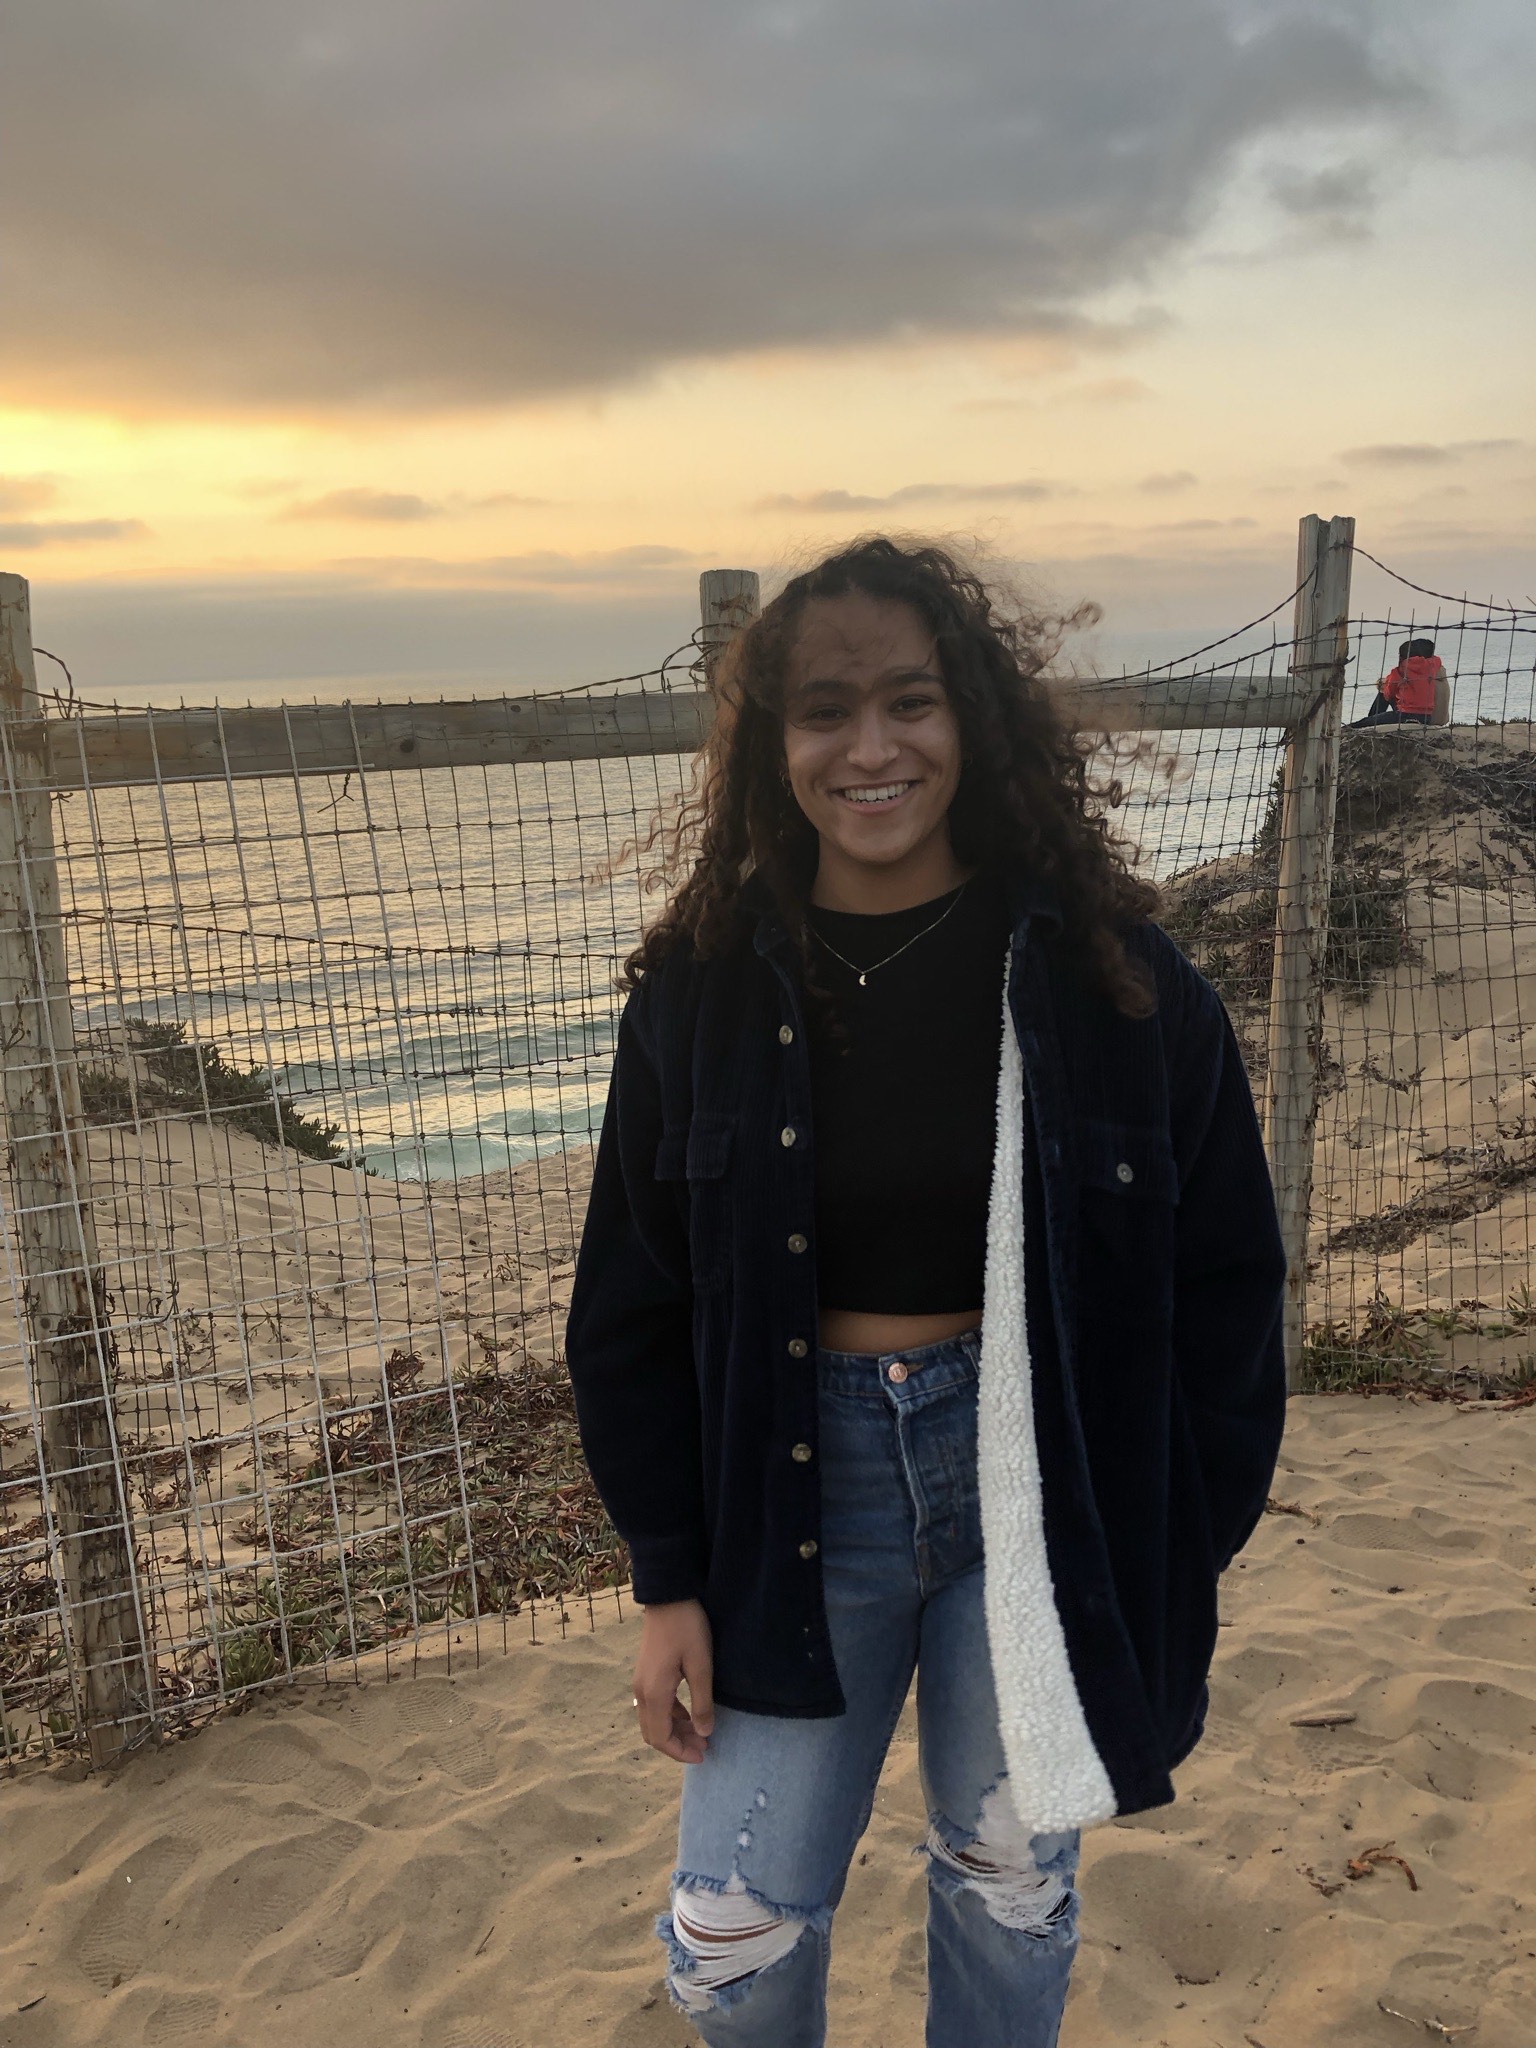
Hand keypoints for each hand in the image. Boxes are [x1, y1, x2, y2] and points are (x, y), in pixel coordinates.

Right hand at [632, 1599, 714, 1763]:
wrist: (668, 1595)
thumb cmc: (687, 1628)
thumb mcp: (701, 1665)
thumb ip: (702, 1702)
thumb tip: (704, 1733)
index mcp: (654, 1694)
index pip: (661, 1738)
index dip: (680, 1752)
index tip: (702, 1755)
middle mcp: (642, 1692)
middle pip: (654, 1733)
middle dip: (677, 1745)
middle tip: (704, 1747)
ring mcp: (642, 1682)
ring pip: (654, 1720)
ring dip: (674, 1731)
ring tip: (700, 1734)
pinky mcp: (646, 1673)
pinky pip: (655, 1706)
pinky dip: (670, 1716)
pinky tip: (689, 1715)